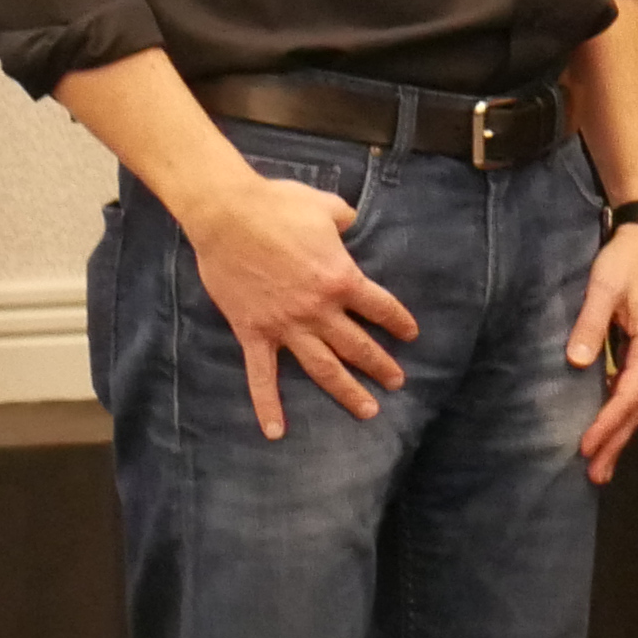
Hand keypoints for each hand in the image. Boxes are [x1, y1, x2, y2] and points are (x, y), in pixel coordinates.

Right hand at [187, 169, 417, 439]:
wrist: (227, 215)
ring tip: (368, 410)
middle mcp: (319, 309)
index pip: (381, 307)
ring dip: (347, 391)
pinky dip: (267, 406)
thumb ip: (345, 218)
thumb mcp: (325, 207)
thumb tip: (350, 221)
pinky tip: (276, 432)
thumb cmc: (277, 205)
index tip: (410, 335)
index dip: (399, 322)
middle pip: (358, 345)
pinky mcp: (254, 332)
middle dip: (381, 365)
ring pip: (323, 368)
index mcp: (342, 279)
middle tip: (397, 381)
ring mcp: (286, 325)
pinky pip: (261, 376)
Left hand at [567, 222, 637, 482]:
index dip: (609, 422)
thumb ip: (591, 324)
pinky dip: (626, 416)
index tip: (586, 446)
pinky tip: (611, 428)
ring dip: (624, 435)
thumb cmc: (629, 258)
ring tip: (601, 463)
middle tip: (594, 474)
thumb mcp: (605, 285)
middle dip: (617, 443)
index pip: (631, 394)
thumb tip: (577, 362)